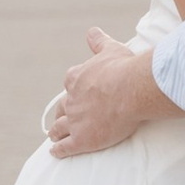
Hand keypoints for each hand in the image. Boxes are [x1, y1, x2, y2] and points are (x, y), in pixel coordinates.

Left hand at [45, 27, 164, 157]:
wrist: (131, 90)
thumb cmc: (123, 68)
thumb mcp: (110, 49)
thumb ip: (98, 42)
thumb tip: (92, 31)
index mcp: (76, 78)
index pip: (70, 84)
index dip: (72, 90)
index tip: (73, 93)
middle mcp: (72, 99)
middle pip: (62, 108)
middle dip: (60, 113)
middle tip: (59, 118)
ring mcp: (75, 121)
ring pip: (60, 128)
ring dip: (56, 132)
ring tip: (53, 136)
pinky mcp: (82, 139)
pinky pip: (65, 147)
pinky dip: (59, 150)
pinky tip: (55, 152)